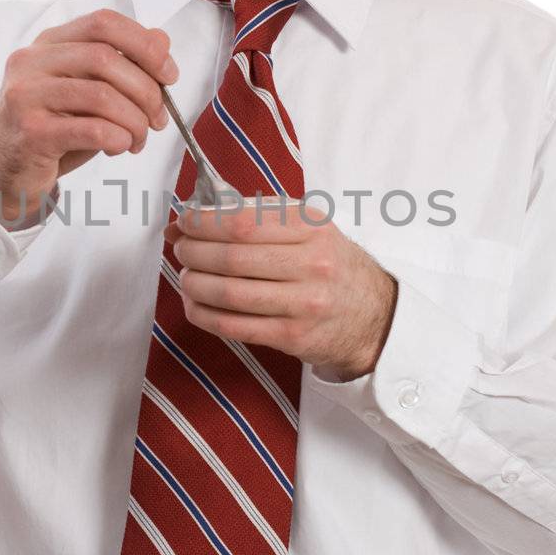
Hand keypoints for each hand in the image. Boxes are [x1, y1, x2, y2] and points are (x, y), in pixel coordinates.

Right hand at [0, 9, 178, 223]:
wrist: (6, 170)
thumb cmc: (51, 128)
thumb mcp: (88, 92)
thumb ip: (122, 64)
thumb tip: (161, 41)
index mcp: (49, 43)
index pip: (103, 23)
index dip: (144, 45)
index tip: (168, 74)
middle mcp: (32, 62)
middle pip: (105, 58)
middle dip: (146, 90)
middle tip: (157, 117)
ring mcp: (26, 95)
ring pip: (101, 95)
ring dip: (134, 120)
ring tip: (138, 138)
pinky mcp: (30, 131)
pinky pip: (91, 129)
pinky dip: (118, 138)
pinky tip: (119, 146)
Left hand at [165, 199, 396, 379]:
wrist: (373, 315)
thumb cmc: (330, 264)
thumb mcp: (307, 228)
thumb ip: (253, 217)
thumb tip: (188, 221)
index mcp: (311, 228)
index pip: (243, 222)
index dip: (204, 222)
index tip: (186, 221)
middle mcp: (311, 264)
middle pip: (232, 258)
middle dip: (193, 252)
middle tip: (181, 249)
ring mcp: (302, 304)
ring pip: (229, 294)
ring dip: (194, 284)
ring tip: (186, 276)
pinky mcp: (291, 336)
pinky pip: (234, 326)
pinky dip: (203, 314)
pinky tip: (194, 304)